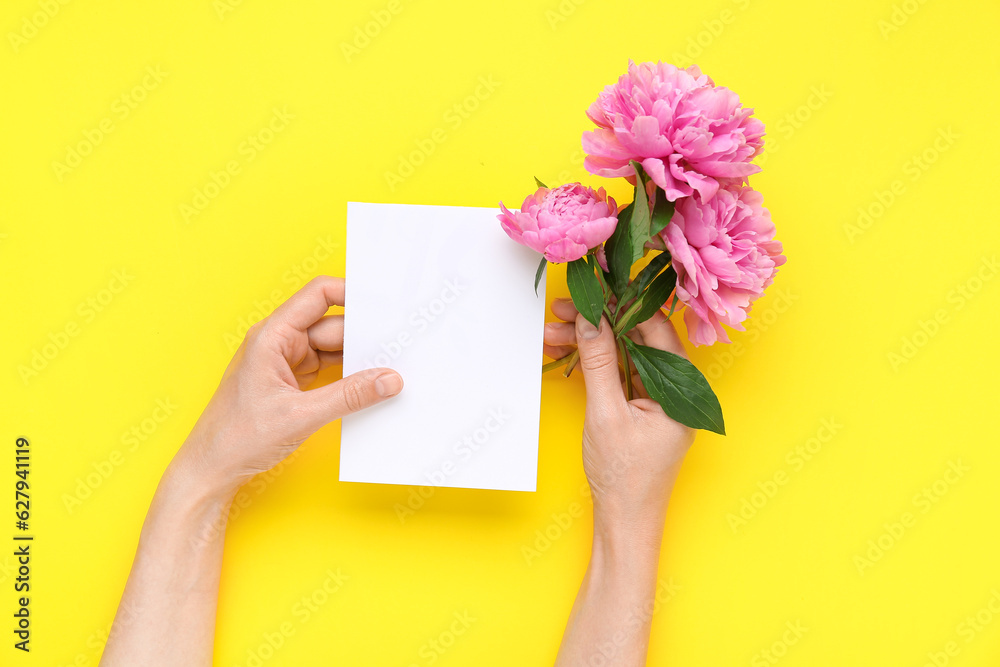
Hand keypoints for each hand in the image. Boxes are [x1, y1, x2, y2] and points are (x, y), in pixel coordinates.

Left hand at [172, 276, 403, 497]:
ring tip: (388, 369)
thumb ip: (349, 396)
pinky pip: (328, 368)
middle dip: (364, 335)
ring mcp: (286, 361)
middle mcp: (279, 342)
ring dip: (358, 358)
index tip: (384, 306)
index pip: (318, 296)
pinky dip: (348, 376)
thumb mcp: (300, 416)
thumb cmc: (237, 438)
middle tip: (398, 347)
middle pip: (333, 324)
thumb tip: (389, 380)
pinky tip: (368, 385)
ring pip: (333, 348)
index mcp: (272, 336)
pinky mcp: (292, 381)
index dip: (352, 295)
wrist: (212, 469)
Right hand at [549, 298, 696, 665]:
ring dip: (590, 343)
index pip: (656, 330)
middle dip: (598, 324)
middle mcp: (677, 389)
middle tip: (561, 312)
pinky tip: (566, 352)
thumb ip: (599, 362)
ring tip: (552, 334)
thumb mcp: (606, 414)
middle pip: (637, 339)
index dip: (621, 307)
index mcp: (683, 389)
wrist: (624, 523)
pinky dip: (594, 363)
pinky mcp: (642, 408)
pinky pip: (620, 373)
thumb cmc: (624, 477)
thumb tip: (591, 318)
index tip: (591, 291)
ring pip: (625, 354)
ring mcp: (660, 399)